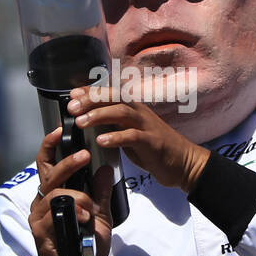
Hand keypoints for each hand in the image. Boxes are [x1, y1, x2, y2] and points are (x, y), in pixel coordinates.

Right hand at [29, 128, 114, 255]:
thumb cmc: (86, 245)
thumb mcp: (100, 216)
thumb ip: (101, 193)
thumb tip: (107, 168)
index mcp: (54, 193)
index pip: (47, 163)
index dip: (51, 145)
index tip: (61, 130)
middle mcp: (42, 201)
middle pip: (48, 172)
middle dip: (67, 162)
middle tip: (85, 155)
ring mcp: (38, 216)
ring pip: (53, 192)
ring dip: (76, 195)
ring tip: (90, 206)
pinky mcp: (39, 230)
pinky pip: (54, 213)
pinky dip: (72, 213)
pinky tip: (84, 218)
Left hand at [67, 86, 209, 191]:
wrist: (183, 163)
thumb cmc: (154, 148)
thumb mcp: (131, 132)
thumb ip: (114, 125)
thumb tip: (90, 121)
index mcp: (133, 108)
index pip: (109, 93)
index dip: (90, 92)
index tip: (72, 94)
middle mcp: (139, 112)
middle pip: (113, 97)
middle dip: (90, 100)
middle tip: (71, 108)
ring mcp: (147, 125)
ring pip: (121, 112)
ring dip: (99, 115)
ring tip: (81, 123)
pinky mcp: (152, 142)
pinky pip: (132, 136)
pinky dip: (115, 137)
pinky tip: (101, 141)